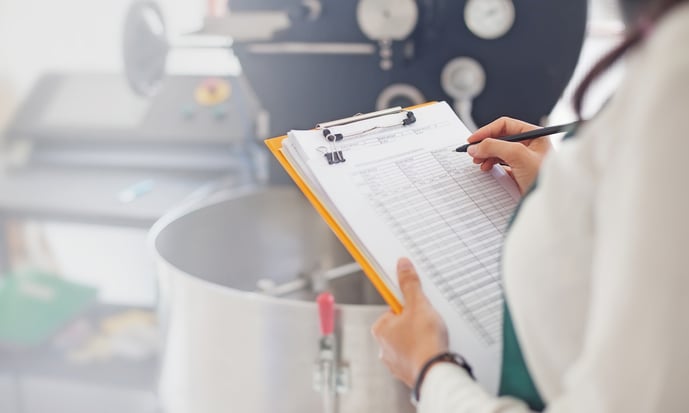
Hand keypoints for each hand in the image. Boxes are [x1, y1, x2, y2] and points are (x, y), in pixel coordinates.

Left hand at [371, 258, 448, 387]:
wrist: (436, 373)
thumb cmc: (424, 341)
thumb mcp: (418, 305)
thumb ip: (410, 284)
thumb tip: (402, 265)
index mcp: (380, 329)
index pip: (394, 309)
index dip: (410, 305)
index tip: (420, 306)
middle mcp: (383, 348)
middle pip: (402, 325)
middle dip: (416, 323)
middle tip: (429, 323)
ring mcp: (395, 363)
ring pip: (409, 342)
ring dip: (421, 339)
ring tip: (433, 338)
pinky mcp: (408, 373)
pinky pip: (416, 357)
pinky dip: (424, 353)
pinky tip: (434, 351)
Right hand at [467, 117, 552, 193]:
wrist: (548, 203)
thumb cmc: (542, 178)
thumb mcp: (518, 156)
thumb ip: (495, 147)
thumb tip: (476, 146)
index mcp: (534, 134)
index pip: (505, 125)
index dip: (487, 131)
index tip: (473, 140)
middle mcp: (529, 144)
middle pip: (500, 138)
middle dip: (485, 144)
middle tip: (473, 152)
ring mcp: (524, 158)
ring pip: (498, 150)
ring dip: (486, 155)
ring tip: (479, 162)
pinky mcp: (519, 171)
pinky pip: (500, 163)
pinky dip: (491, 164)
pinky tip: (487, 169)